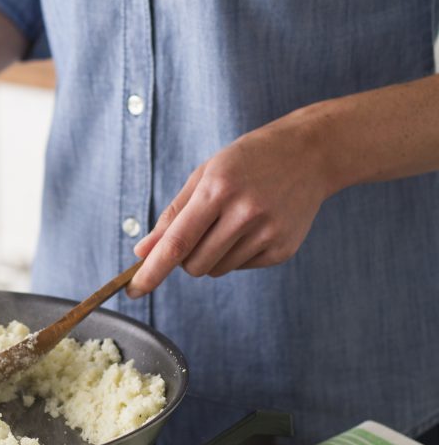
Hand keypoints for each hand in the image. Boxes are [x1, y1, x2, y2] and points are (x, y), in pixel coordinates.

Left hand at [127, 114, 338, 296]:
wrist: (311, 154)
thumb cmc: (248, 161)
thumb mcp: (205, 175)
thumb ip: (172, 216)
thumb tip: (142, 252)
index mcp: (219, 189)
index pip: (177, 242)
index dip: (151, 270)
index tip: (132, 290)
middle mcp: (245, 213)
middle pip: (194, 265)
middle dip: (184, 258)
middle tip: (198, 231)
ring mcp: (268, 233)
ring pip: (216, 270)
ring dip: (211, 256)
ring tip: (231, 222)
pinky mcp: (283, 249)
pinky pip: (241, 268)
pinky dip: (237, 255)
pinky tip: (253, 227)